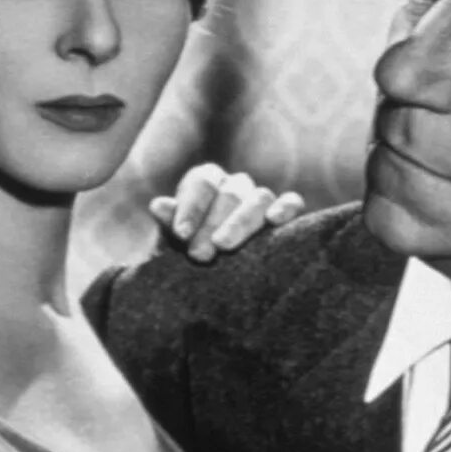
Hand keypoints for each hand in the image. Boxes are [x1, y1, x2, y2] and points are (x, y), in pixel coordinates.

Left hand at [150, 163, 304, 262]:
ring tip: (224, 246)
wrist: (209, 271)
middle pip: (230, 194)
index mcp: (206, 180)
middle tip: (199, 255)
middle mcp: (235, 184)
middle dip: (212, 224)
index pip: (202, 183)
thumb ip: (169, 222)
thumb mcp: (174, 238)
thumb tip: (159, 205)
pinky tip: (275, 220)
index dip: (192, 207)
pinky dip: (285, 208)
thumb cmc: (189, 250)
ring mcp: (260, 197)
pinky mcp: (284, 211)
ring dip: (240, 222)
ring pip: (258, 198)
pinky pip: (291, 202)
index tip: (181, 234)